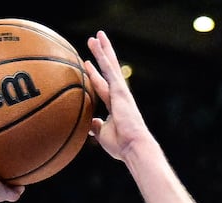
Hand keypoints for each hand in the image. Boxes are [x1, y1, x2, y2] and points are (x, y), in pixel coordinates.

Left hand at [82, 31, 150, 160]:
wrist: (134, 146)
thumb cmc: (121, 146)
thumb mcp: (103, 135)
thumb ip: (96, 127)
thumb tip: (88, 126)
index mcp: (115, 105)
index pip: (102, 86)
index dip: (94, 75)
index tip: (87, 64)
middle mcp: (119, 95)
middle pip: (109, 70)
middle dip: (102, 56)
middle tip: (95, 40)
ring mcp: (121, 92)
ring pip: (110, 66)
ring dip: (102, 50)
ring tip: (96, 36)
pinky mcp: (121, 90)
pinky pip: (110, 70)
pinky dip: (103, 57)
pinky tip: (98, 45)